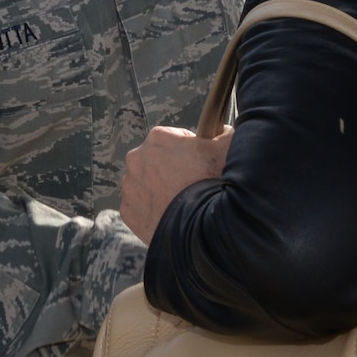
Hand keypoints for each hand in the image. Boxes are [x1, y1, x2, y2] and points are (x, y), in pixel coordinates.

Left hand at [121, 124, 233, 244]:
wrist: (203, 225)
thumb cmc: (215, 181)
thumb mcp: (228, 147)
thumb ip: (222, 134)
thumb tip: (221, 131)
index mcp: (158, 138)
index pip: (174, 139)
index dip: (190, 151)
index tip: (200, 164)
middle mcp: (136, 158)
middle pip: (156, 162)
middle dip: (171, 171)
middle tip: (191, 186)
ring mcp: (130, 186)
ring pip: (145, 186)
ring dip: (159, 191)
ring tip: (182, 204)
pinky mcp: (128, 212)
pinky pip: (140, 209)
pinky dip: (153, 212)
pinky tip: (171, 217)